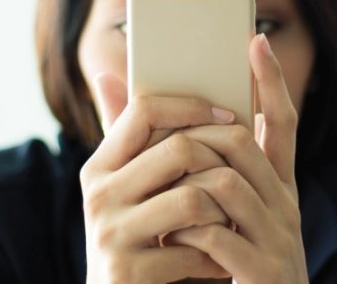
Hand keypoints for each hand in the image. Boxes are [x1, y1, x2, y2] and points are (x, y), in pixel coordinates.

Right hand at [79, 75, 234, 282]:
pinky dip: (217, 256)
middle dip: (220, 163)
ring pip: (194, 198)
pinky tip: (219, 262)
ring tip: (230, 222)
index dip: (190, 106)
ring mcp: (109, 234)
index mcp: (98, 166)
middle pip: (178, 150)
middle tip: (239, 178)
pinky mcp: (126, 271)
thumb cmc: (133, 237)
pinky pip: (194, 248)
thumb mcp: (123, 187)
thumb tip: (106, 73)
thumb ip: (122, 136)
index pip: (144, 110)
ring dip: (225, 212)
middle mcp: (97, 194)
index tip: (226, 115)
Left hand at [165, 34, 309, 282]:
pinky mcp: (263, 272)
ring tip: (159, 199)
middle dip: (195, 137)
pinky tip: (168, 238)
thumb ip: (181, 164)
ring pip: (224, 183)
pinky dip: (184, 230)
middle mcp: (284, 206)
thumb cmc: (222, 260)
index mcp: (275, 188)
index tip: (255, 41)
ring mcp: (279, 239)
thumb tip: (123, 94)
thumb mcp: (213, 211)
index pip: (281, 123)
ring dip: (183, 185)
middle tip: (163, 145)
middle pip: (242, 144)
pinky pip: (214, 233)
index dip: (271, 82)